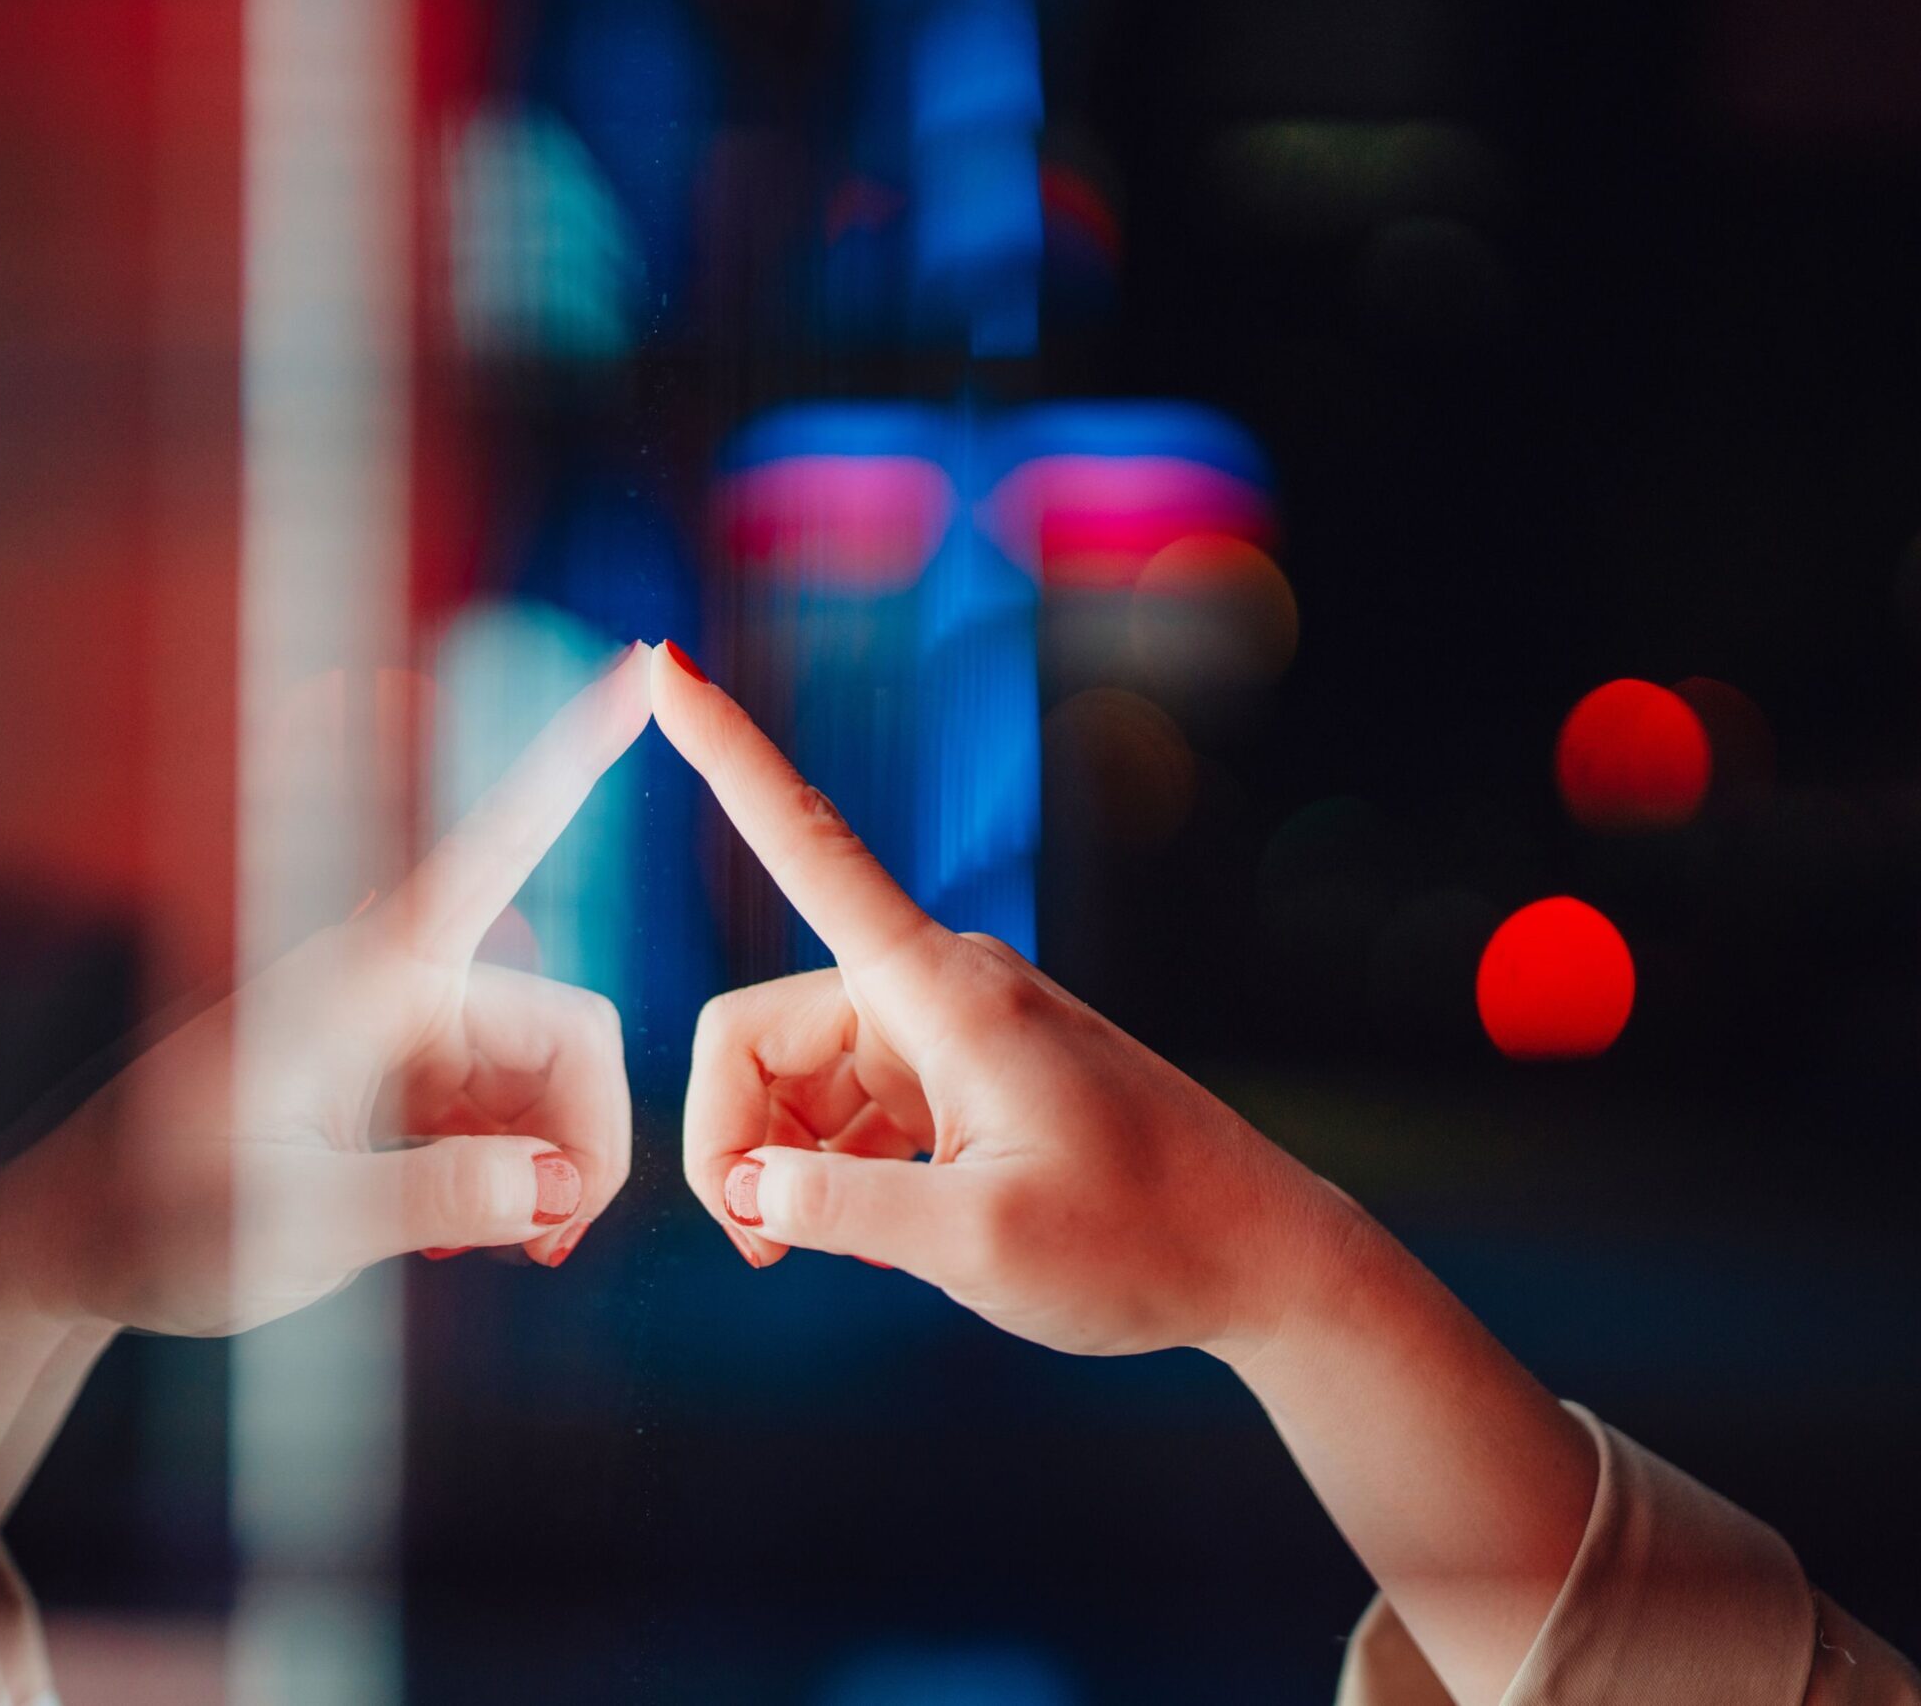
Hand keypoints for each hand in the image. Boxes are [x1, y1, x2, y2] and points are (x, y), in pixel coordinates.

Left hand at [0, 644, 650, 1337]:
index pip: (490, 849)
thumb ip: (430, 1201)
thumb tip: (556, 1185)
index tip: (643, 666)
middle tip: (553, 1245)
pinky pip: (508, 1103)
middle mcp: (389, 982)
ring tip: (507, 1250)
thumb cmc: (158, 1224)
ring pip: (548, 1074)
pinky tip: (459, 1234)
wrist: (76, 1242)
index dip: (570, 761)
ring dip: (551, 1162)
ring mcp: (398, 1027)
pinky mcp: (398, 1073)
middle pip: (568, 1030)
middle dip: (586, 1135)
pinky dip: (513, 1170)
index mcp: (358, 982)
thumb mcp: (293, 1231)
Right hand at [649, 643, 1358, 1361]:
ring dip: (786, 1163)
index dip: (726, 753)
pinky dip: (834, 1167)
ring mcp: (946, 1027)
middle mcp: (934, 984)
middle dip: (734, 1135)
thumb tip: (746, 1186)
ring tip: (836, 1249)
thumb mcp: (974, 1244)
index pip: (805, 843)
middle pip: (757, 1029)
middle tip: (764, 1247)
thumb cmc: (1140, 1244)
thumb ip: (836, 1209)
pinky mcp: (960, 1071)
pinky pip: (845, 1103)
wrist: (1259, 1261)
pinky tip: (884, 1227)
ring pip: (793, 1075)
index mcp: (938, 990)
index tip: (664, 662)